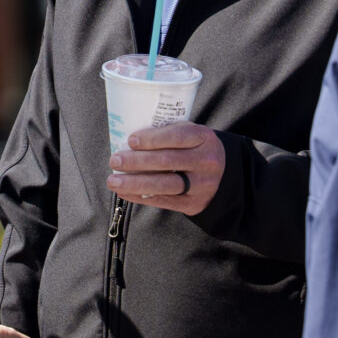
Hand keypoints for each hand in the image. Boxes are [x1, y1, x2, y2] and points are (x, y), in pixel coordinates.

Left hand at [107, 121, 223, 215]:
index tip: (130, 140)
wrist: (224, 176)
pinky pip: (164, 201)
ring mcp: (201, 185)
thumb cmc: (196, 149)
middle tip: (115, 160)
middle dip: (137, 161)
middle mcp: (206, 161)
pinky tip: (125, 192)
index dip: (153, 139)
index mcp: (204, 138)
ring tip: (113, 181)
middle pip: (168, 161)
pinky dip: (141, 197)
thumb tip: (128, 141)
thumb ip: (168, 134)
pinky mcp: (194, 203)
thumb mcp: (191, 135)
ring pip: (165, 185)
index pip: (178, 136)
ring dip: (135, 183)